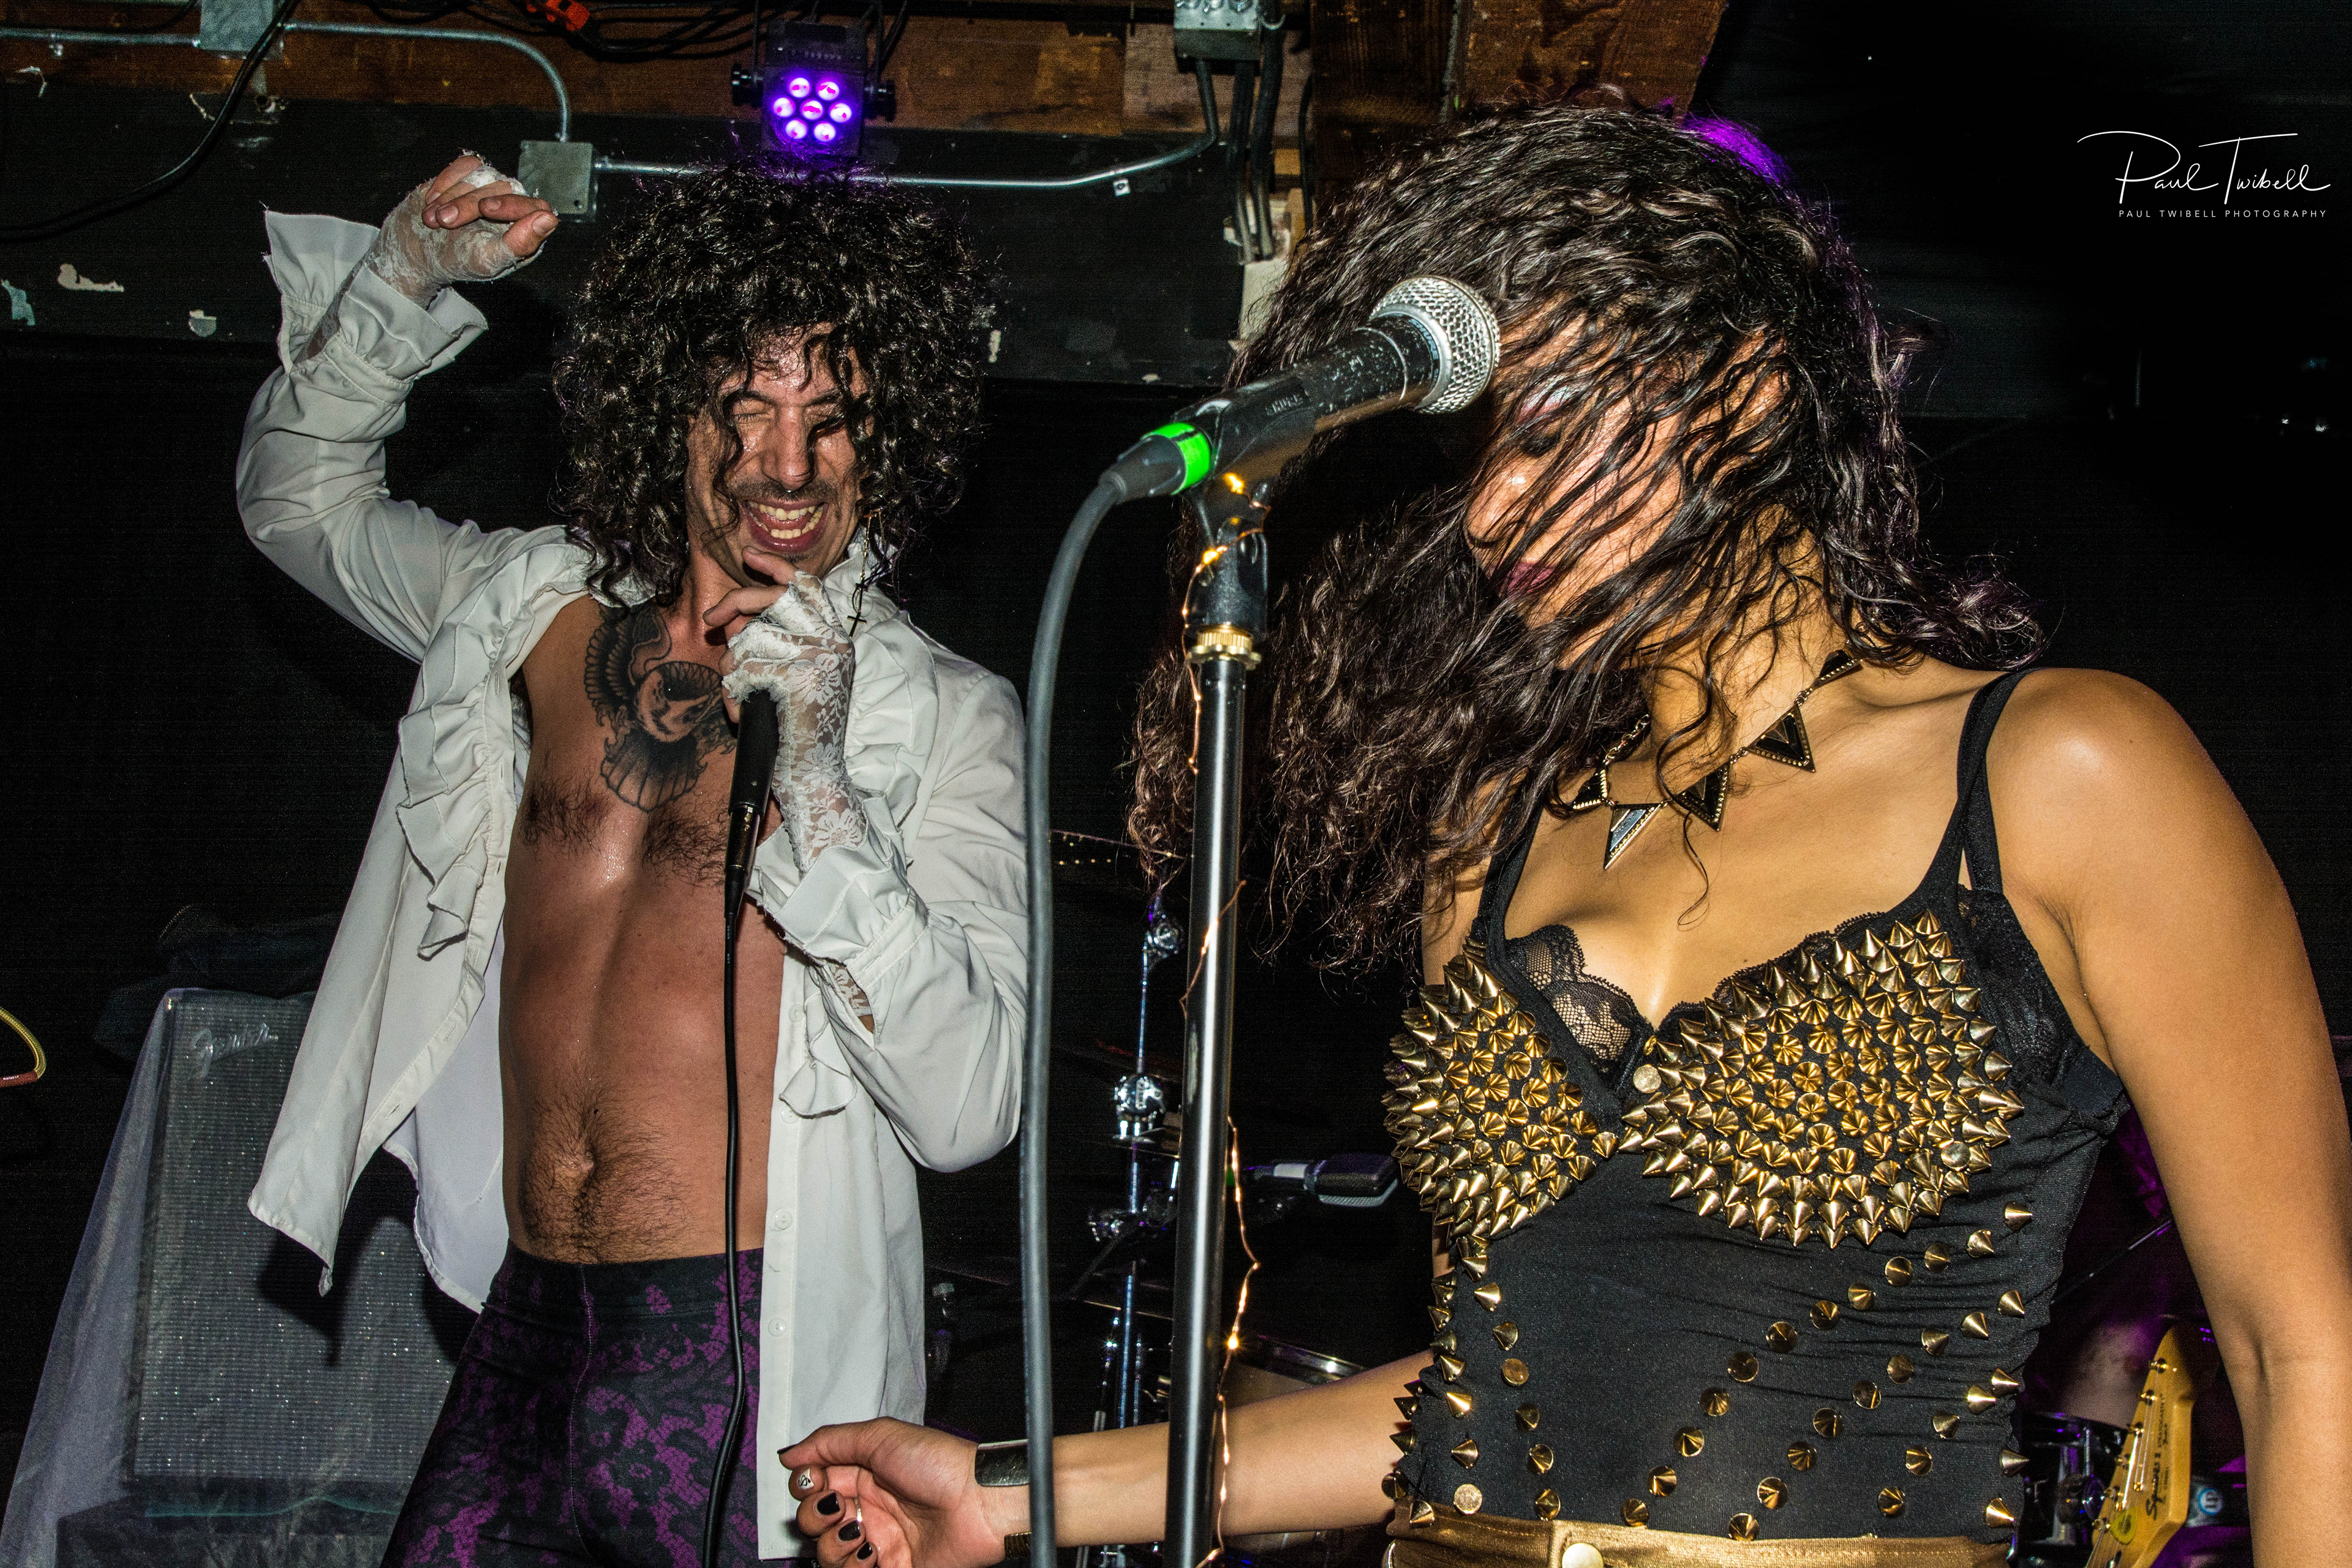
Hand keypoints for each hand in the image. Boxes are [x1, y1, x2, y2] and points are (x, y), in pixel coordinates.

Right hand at [366, 152, 558, 305]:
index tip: (485, 209)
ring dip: (450, 197)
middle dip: (467, 205)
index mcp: (526, 229)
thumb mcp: (488, 260)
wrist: (422, 250)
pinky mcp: (472, 174)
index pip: (535, 207)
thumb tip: (549, 219)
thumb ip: (520, 243)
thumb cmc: (459, 260)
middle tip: (445, 222)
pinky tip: (432, 203)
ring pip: (481, 175)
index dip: (511, 204)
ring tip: (433, 221)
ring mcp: (493, 186)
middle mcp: (514, 204)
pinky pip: (465, 166)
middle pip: (502, 189)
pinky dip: (444, 183)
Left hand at [716, 553, 864, 871]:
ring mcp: (820, 658)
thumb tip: (735, 617)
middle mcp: (834, 643)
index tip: (749, 556)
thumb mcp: (792, 679)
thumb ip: (776, 644)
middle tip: (712, 619)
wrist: (813, 777)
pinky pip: (745, 667)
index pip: (808, 586)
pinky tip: (742, 713)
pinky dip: (733, 693)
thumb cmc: (795, 734)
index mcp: (836, 641)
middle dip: (736, 602)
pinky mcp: (800, 677)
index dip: (776, 567)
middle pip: (775, 597)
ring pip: (752, 635)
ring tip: (738, 694)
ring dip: (731, 666)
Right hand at [782, 1419, 1020, 1567]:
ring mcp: (877, 1539)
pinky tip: (872, 1552)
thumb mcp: (880, 1436)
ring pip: (826, 1552)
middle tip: (840, 1507)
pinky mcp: (890, 1566)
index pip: (813, 1484)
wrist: (979, 1503)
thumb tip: (789, 1454)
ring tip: (860, 1533)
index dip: (806, 1486)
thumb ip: (829, 1442)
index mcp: (863, 1473)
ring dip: (833, 1544)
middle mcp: (867, 1506)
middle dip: (816, 1516)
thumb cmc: (940, 1464)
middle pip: (813, 1520)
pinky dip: (853, 1565)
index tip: (816, 1481)